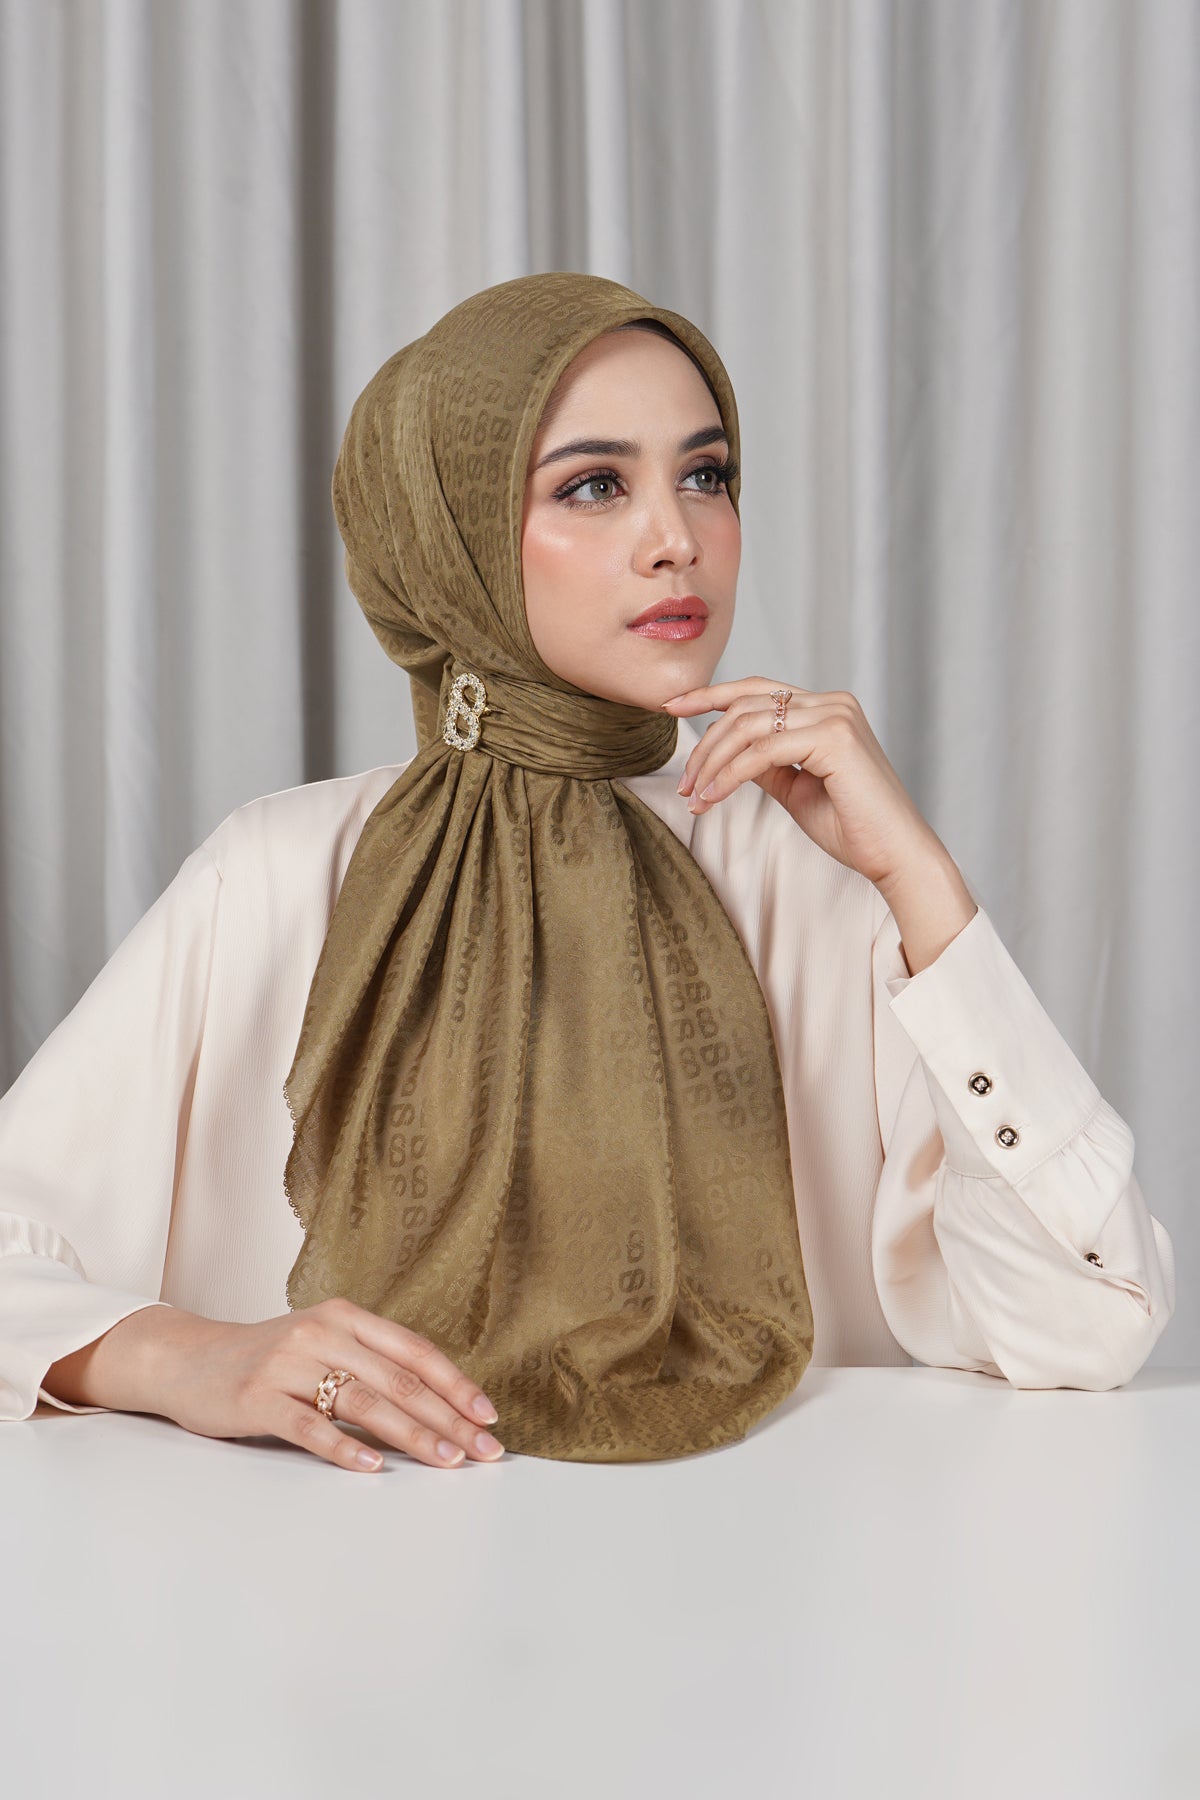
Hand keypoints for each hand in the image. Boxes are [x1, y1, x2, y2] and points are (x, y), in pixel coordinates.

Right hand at [44, 1299, 504, 1474]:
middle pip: (398, 1379)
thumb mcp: (321, 1346)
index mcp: (344, 1316)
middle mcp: (320, 1332)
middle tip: (483, 1450)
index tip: (488, 1416)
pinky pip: (308, 1425)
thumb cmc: (267, 1361)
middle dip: (447, 1418)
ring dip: (411, 1435)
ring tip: (445, 1461)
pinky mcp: (257, 1398)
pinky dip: (343, 1449)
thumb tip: (438, 1406)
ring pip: (363, 1402)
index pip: (414, 1351)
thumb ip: (369, 1364)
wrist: (187, 1360)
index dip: (455, 1384)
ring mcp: (287, 1363)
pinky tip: (372, 1469)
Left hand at [666, 676, 944, 891]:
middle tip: (684, 784)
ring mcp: (835, 715)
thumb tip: (727, 753)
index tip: (672, 706)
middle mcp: (832, 702)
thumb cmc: (852, 827)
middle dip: (705, 743)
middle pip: (745, 706)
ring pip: (749, 725)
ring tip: (695, 796)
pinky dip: (730, 774)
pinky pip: (763, 751)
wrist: (895, 855)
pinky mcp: (835, 737)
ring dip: (712, 762)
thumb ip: (765, 764)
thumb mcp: (795, 789)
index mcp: (826, 708)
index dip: (710, 694)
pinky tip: (712, 796)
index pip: (757, 689)